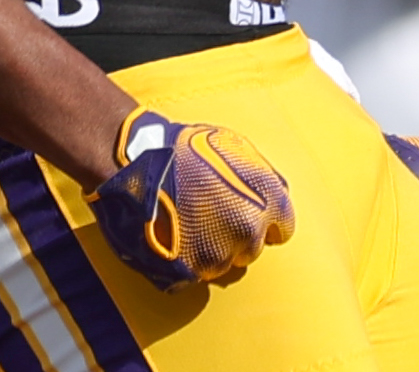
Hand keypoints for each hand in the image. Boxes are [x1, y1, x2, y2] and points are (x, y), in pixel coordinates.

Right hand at [87, 109, 295, 289]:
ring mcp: (220, 254)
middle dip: (235, 235)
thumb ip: (263, 176)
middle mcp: (249, 231)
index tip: (246, 215)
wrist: (136, 161)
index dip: (264, 222)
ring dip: (210, 248)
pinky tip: (173, 236)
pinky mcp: (191, 271)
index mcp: (267, 200)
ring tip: (186, 222)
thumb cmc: (184, 149)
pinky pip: (196, 272)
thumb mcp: (235, 147)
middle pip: (251, 248)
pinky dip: (187, 260)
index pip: (282, 229)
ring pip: (223, 262)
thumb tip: (279, 193)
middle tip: (208, 214)